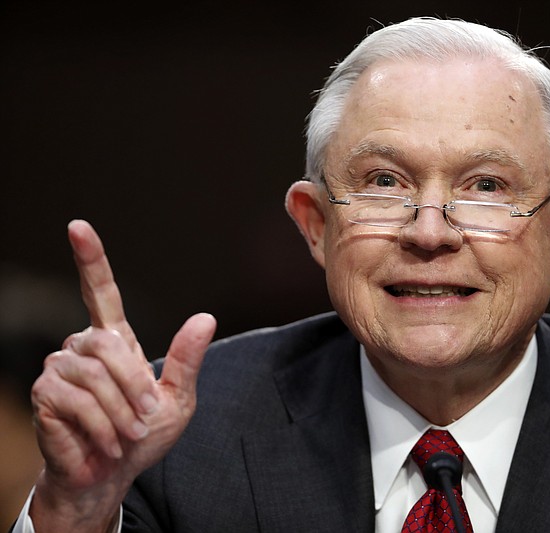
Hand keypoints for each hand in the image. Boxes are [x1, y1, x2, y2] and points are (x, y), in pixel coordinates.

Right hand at [29, 220, 216, 530]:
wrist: (111, 474)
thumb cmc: (142, 434)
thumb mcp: (177, 399)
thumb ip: (187, 360)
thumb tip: (206, 317)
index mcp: (115, 341)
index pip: (101, 292)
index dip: (91, 259)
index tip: (77, 227)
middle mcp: (83, 346)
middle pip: (108, 344)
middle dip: (134, 386)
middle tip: (146, 419)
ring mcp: (59, 368)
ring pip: (94, 375)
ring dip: (120, 412)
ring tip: (127, 435)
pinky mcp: (44, 394)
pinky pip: (77, 401)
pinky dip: (101, 427)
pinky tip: (107, 444)